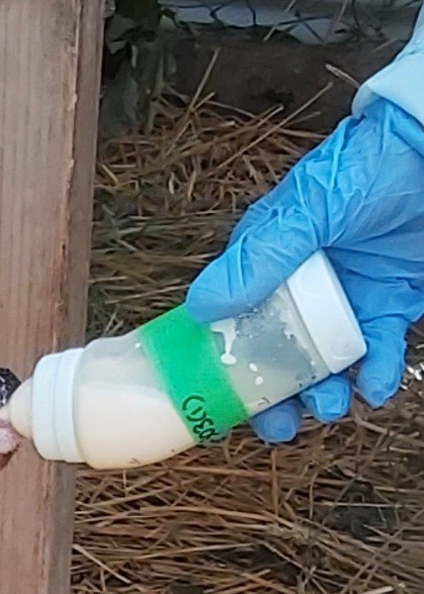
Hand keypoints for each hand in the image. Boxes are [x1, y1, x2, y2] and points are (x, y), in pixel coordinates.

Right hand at [185, 98, 423, 442]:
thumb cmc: (367, 167)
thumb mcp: (306, 210)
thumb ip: (259, 258)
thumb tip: (200, 308)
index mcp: (266, 262)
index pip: (232, 322)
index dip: (224, 364)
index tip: (221, 401)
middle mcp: (301, 287)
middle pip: (277, 355)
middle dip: (275, 397)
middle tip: (279, 426)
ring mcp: (347, 298)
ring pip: (326, 363)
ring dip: (325, 392)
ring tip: (330, 408)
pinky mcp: (392, 303)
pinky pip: (381, 350)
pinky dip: (379, 374)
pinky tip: (377, 387)